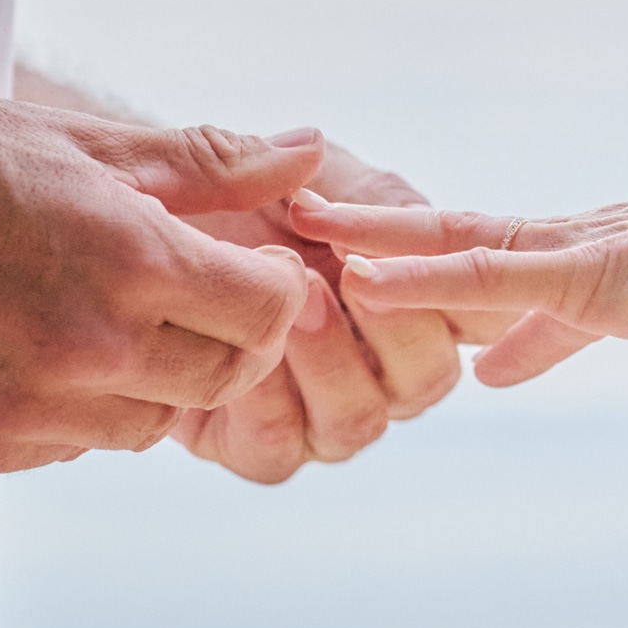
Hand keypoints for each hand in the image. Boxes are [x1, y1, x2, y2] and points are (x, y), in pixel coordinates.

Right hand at [0, 88, 320, 472]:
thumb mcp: (89, 142)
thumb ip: (213, 162)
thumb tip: (311, 150)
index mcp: (131, 262)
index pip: (268, 311)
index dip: (274, 288)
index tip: (250, 267)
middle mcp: (93, 348)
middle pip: (226, 376)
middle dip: (230, 337)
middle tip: (198, 296)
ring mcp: (39, 408)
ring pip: (157, 421)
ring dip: (158, 377)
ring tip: (107, 315)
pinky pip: (84, 443)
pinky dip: (88, 408)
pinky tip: (45, 349)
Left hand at [163, 142, 476, 483]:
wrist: (154, 225)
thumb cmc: (246, 195)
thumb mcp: (316, 180)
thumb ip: (370, 199)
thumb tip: (412, 217)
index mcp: (414, 307)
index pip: (473, 318)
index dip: (460, 292)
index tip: (416, 249)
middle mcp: (378, 372)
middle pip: (426, 380)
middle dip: (393, 327)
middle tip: (352, 274)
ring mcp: (320, 414)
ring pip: (356, 422)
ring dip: (327, 361)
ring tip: (292, 303)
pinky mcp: (255, 444)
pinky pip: (277, 448)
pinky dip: (261, 398)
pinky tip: (239, 347)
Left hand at [293, 178, 627, 495]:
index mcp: (625, 272)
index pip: (532, 293)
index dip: (485, 318)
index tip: (457, 347)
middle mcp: (588, 250)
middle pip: (468, 245)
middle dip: (400, 243)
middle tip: (328, 240)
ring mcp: (578, 255)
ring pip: (453, 242)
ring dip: (375, 236)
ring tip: (300, 223)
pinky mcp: (585, 270)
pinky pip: (481, 271)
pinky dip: (418, 271)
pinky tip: (359, 267)